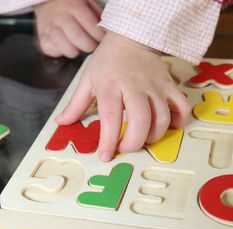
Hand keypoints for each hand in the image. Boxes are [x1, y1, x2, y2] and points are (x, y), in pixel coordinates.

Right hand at [33, 0, 104, 57]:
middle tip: (91, 46)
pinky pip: (51, 49)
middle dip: (88, 46)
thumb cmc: (73, 8)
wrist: (49, 5)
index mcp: (74, 5)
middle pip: (78, 37)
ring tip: (77, 48)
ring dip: (74, 51)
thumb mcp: (87, 3)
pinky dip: (59, 52)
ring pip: (64, 46)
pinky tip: (64, 48)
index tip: (101, 40)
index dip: (99, 37)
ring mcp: (50, 27)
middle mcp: (60, 16)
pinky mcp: (42, 38)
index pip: (91, 26)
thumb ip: (97, 15)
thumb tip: (108, 29)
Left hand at [56, 31, 190, 160]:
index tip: (105, 156)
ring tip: (143, 138)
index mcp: (111, 85)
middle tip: (126, 147)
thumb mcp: (87, 80)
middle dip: (134, 142)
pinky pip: (181, 107)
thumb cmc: (108, 61)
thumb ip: (76, 104)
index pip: (110, 117)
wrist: (132, 38)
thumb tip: (61, 123)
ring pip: (163, 118)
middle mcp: (135, 86)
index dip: (109, 140)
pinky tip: (166, 126)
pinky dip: (178, 121)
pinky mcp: (170, 86)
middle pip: (142, 120)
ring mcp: (156, 86)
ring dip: (154, 136)